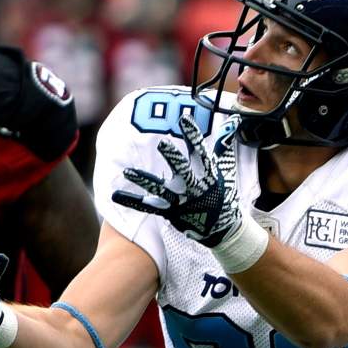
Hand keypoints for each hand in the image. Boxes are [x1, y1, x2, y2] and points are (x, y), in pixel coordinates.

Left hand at [112, 114, 241, 246]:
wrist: (222, 228)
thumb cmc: (223, 193)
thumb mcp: (226, 168)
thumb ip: (224, 144)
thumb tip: (232, 122)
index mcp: (207, 174)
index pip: (200, 151)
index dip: (193, 135)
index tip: (184, 118)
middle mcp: (193, 187)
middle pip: (182, 170)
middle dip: (172, 158)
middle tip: (161, 144)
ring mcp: (180, 200)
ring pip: (159, 189)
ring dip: (143, 180)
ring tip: (127, 172)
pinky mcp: (169, 211)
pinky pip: (147, 206)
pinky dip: (131, 201)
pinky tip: (115, 195)